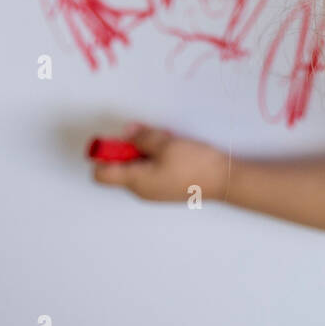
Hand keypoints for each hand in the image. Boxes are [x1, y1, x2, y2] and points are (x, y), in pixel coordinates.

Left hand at [92, 125, 229, 204]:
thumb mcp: (165, 144)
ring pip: (138, 169)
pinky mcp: (168, 188)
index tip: (115, 141)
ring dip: (144, 152)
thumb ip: (143, 138)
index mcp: (135, 181)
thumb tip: (127, 133)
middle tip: (145, 135)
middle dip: (128, 149)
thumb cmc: (192, 163)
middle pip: (120, 169)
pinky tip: (172, 150)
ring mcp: (155, 191)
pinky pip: (152, 172)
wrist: (224, 180)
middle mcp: (141, 190)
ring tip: (164, 141)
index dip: (102, 156)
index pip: (101, 174)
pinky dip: (155, 159)